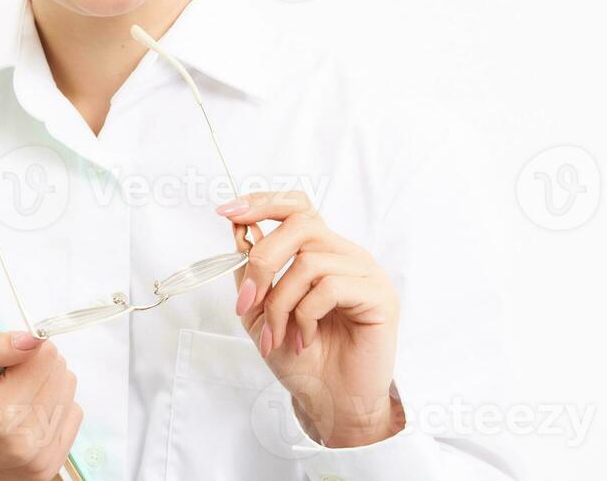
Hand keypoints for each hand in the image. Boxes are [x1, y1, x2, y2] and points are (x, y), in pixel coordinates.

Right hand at [0, 330, 82, 480]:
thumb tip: (32, 338)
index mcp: (0, 414)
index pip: (46, 356)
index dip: (25, 349)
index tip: (3, 361)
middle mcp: (26, 441)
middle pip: (61, 373)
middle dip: (35, 366)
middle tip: (4, 380)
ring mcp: (40, 459)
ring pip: (69, 392)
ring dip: (45, 386)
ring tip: (12, 397)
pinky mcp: (48, 468)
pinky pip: (73, 416)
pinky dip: (52, 408)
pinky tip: (25, 413)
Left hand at [218, 190, 403, 447]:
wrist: (329, 403)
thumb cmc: (300, 359)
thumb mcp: (259, 311)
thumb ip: (251, 270)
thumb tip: (240, 229)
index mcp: (321, 251)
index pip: (297, 206)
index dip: (263, 202)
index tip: (227, 212)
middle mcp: (345, 254)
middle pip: (300, 225)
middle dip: (263, 261)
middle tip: (247, 300)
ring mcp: (366, 272)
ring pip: (309, 262)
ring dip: (281, 303)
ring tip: (279, 336)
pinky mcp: (379, 295)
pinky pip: (330, 287)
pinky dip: (305, 316)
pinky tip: (304, 339)